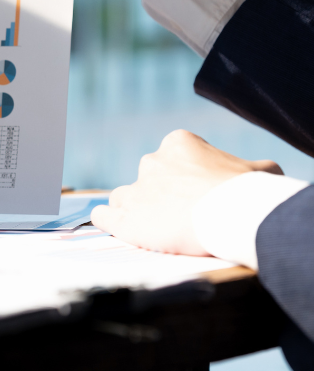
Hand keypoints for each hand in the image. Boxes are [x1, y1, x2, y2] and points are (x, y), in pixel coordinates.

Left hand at [91, 130, 282, 254]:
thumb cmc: (251, 190)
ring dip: (134, 209)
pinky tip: (113, 226)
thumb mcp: (263, 170)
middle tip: (182, 215)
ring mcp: (135, 191)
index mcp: (179, 143)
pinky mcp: (124, 219)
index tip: (198, 192)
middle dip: (162, 194)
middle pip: (150, 178)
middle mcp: (152, 162)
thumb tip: (265, 172)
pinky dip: (107, 221)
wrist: (235, 215)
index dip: (185, 176)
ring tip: (152, 226)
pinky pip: (104, 216)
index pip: (173, 157)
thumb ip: (255, 167)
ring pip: (123, 197)